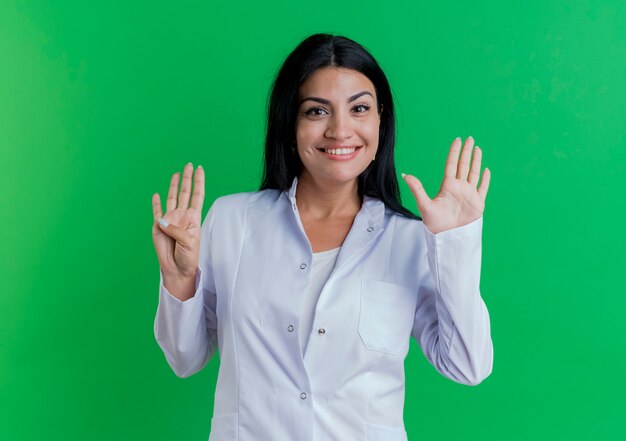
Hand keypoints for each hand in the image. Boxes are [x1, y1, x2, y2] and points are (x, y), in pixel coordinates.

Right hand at [152, 163, 204, 279]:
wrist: (177, 268)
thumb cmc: (188, 256)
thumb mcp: (188, 242)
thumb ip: (176, 230)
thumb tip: (162, 220)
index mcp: (193, 218)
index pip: (197, 196)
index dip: (198, 182)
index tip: (200, 169)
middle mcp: (182, 216)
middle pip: (185, 193)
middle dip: (187, 179)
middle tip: (189, 164)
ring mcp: (170, 220)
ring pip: (172, 198)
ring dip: (173, 186)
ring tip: (176, 173)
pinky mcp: (158, 227)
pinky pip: (156, 212)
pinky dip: (156, 203)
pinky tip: (156, 194)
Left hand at [402, 137, 489, 233]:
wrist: (448, 238)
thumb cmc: (435, 223)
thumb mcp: (424, 204)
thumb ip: (417, 188)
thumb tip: (405, 175)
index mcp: (447, 186)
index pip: (452, 164)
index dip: (454, 152)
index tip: (457, 140)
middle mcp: (459, 187)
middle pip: (464, 165)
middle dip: (467, 152)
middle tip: (470, 138)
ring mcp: (469, 194)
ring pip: (474, 173)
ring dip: (476, 161)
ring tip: (477, 148)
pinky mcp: (478, 203)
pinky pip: (483, 188)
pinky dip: (485, 179)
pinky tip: (486, 169)